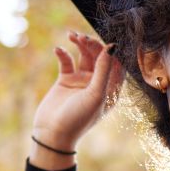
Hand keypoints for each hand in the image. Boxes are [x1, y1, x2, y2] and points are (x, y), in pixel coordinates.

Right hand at [30, 31, 124, 168]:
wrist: (52, 134)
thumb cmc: (78, 119)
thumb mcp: (95, 94)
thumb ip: (104, 69)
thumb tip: (112, 46)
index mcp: (111, 89)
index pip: (116, 64)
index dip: (112, 51)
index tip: (105, 42)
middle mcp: (98, 83)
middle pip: (100, 56)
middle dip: (93, 45)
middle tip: (83, 38)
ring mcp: (82, 81)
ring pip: (84, 56)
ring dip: (79, 44)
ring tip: (72, 36)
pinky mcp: (66, 80)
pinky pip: (67, 61)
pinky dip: (63, 54)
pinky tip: (58, 50)